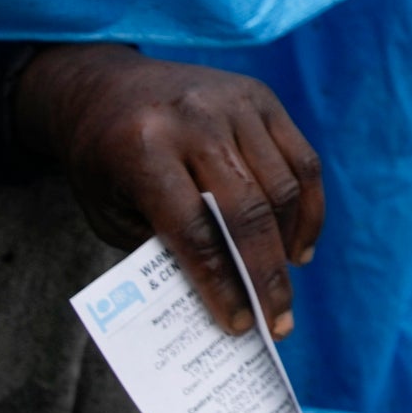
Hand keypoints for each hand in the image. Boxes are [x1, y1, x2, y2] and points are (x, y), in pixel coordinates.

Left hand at [15, 44, 324, 339]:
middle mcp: (195, 120)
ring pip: (284, 186)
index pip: (193, 230)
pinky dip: (308, 209)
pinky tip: (299, 245)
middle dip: (266, 275)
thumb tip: (222, 298)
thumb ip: (160, 248)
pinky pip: (302, 159)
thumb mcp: (110, 212)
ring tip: (285, 289)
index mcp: (144, 149)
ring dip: (290, 245)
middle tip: (278, 322)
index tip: (238, 325)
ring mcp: (235, 103)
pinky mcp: (262, 98)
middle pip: (248, 210)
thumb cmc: (103, 163)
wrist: (105, 87)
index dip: (220, 283)